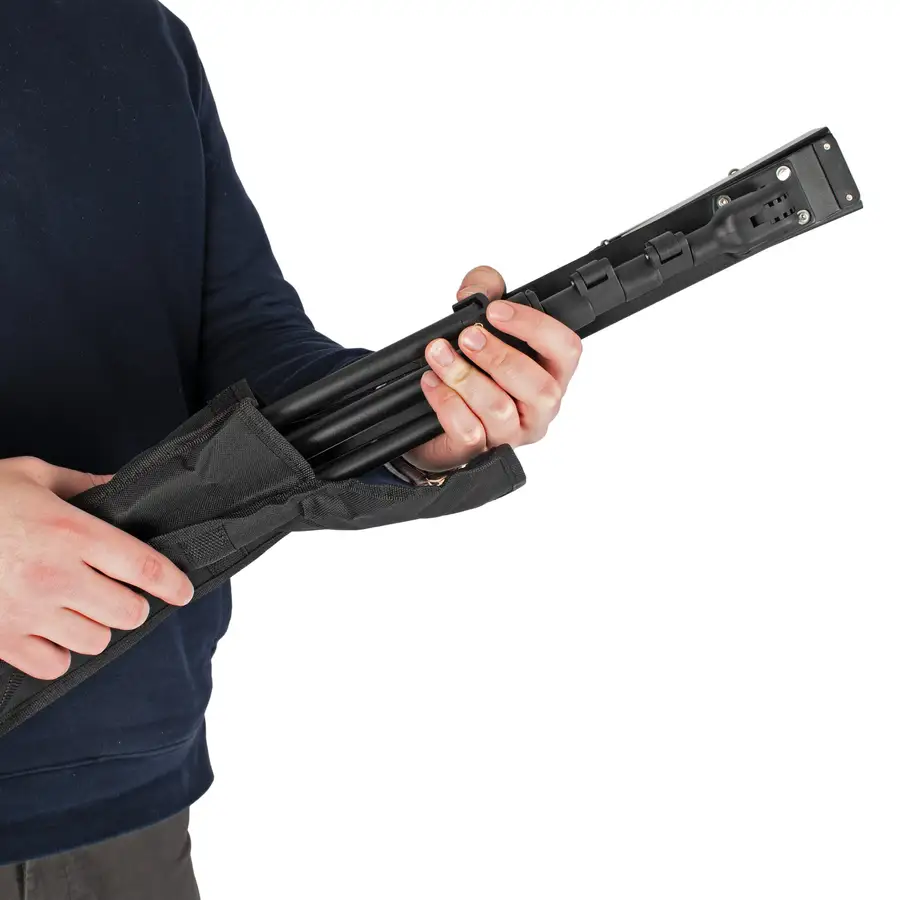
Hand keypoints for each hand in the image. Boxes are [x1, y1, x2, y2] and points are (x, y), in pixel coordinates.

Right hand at [0, 457, 194, 679]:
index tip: (183, 590)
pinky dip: (60, 653)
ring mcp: (28, 611)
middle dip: (132, 603)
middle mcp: (56, 575)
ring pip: (95, 640)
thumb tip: (120, 488)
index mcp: (71, 532)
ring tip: (82, 607)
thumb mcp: (32, 475)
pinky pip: (53, 665)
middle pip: (126, 611)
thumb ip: (84, 485)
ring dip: (97, 626)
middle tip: (120, 591)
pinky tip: (52, 631)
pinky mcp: (2, 637)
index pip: (142, 566)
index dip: (172, 583)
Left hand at [404, 265, 582, 471]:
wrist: (437, 420)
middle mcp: (539, 408)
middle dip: (498, 357)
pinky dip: (447, 403)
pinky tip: (431, 383)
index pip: (567, 349)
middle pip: (540, 387)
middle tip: (466, 338)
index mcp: (551, 373)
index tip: (496, 311)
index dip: (535, 327)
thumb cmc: (473, 370)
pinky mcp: (480, 452)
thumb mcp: (478, 319)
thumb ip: (482, 289)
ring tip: (439, 356)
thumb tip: (474, 293)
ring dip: (466, 377)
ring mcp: (512, 433)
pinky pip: (469, 431)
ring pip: (500, 409)